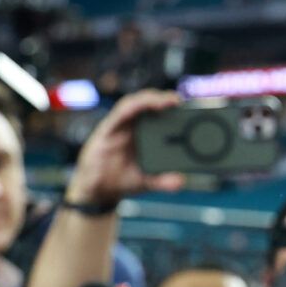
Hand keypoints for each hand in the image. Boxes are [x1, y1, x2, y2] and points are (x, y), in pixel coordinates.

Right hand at [67, 89, 187, 205]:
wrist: (97, 188)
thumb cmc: (122, 178)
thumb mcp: (146, 181)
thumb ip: (162, 180)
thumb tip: (181, 181)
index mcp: (144, 134)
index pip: (160, 114)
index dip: (173, 107)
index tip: (188, 105)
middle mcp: (133, 126)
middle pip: (149, 104)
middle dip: (164, 98)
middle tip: (179, 101)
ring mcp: (120, 125)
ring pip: (134, 103)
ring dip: (150, 99)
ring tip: (166, 100)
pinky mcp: (107, 128)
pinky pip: (119, 113)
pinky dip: (131, 107)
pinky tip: (141, 105)